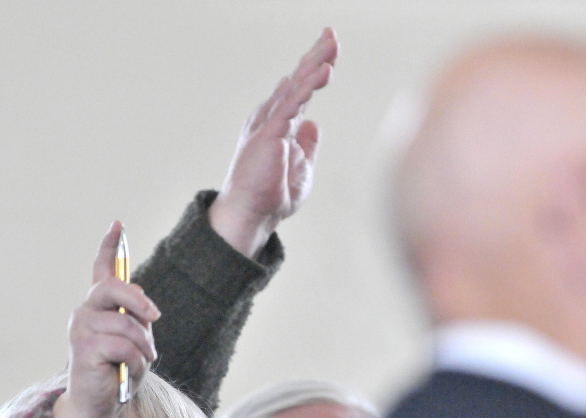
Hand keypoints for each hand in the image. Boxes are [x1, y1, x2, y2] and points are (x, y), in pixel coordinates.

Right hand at [52, 222, 161, 417]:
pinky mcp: (84, 347)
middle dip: (140, 302)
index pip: (102, 270)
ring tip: (138, 364)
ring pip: (128, 327)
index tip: (118, 225)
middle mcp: (85, 312)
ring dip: (144, 349)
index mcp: (99, 307)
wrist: (98, 405)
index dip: (109, 246)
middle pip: (116, 289)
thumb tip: (141, 298)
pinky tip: (127, 373)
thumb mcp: (134, 342)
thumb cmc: (118, 372)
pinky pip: (126, 348)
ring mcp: (81, 328)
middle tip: (154, 316)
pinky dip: (136, 363)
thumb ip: (136, 319)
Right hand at [209, 27, 338, 257]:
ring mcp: (269, 123)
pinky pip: (293, 103)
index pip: (300, 90)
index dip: (315, 67)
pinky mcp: (269, 133)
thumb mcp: (300, 168)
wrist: (253, 215)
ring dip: (315, 63)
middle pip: (298, 80)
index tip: (331, 49)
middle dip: (316, 55)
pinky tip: (325, 71)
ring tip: (332, 45)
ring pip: (296, 86)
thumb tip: (313, 124)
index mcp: (280, 124)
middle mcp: (272, 117)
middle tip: (332, 34)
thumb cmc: (272, 195)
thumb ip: (306, 145)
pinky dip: (309, 86)